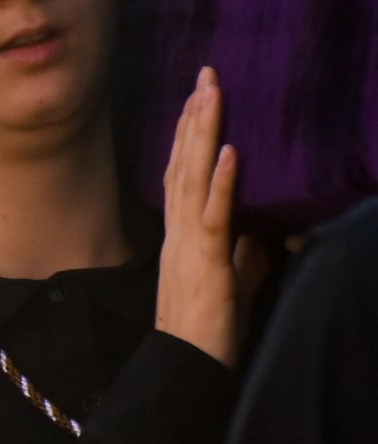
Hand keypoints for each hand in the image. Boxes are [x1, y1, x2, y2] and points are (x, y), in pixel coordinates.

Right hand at [155, 67, 265, 367]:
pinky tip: (229, 152)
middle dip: (195, 117)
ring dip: (203, 134)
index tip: (199, 97)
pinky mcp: (206, 262)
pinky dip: (220, 181)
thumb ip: (246, 254)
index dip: (189, 134)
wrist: (188, 368)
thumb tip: (266, 231)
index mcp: (183, 234)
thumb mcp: (233, 282)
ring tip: (211, 95)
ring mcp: (188, 244)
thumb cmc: (209, 330)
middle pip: (183, 163)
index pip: (183, 173)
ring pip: (193, 177)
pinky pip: (213, 216)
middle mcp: (178, 231)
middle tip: (206, 75)